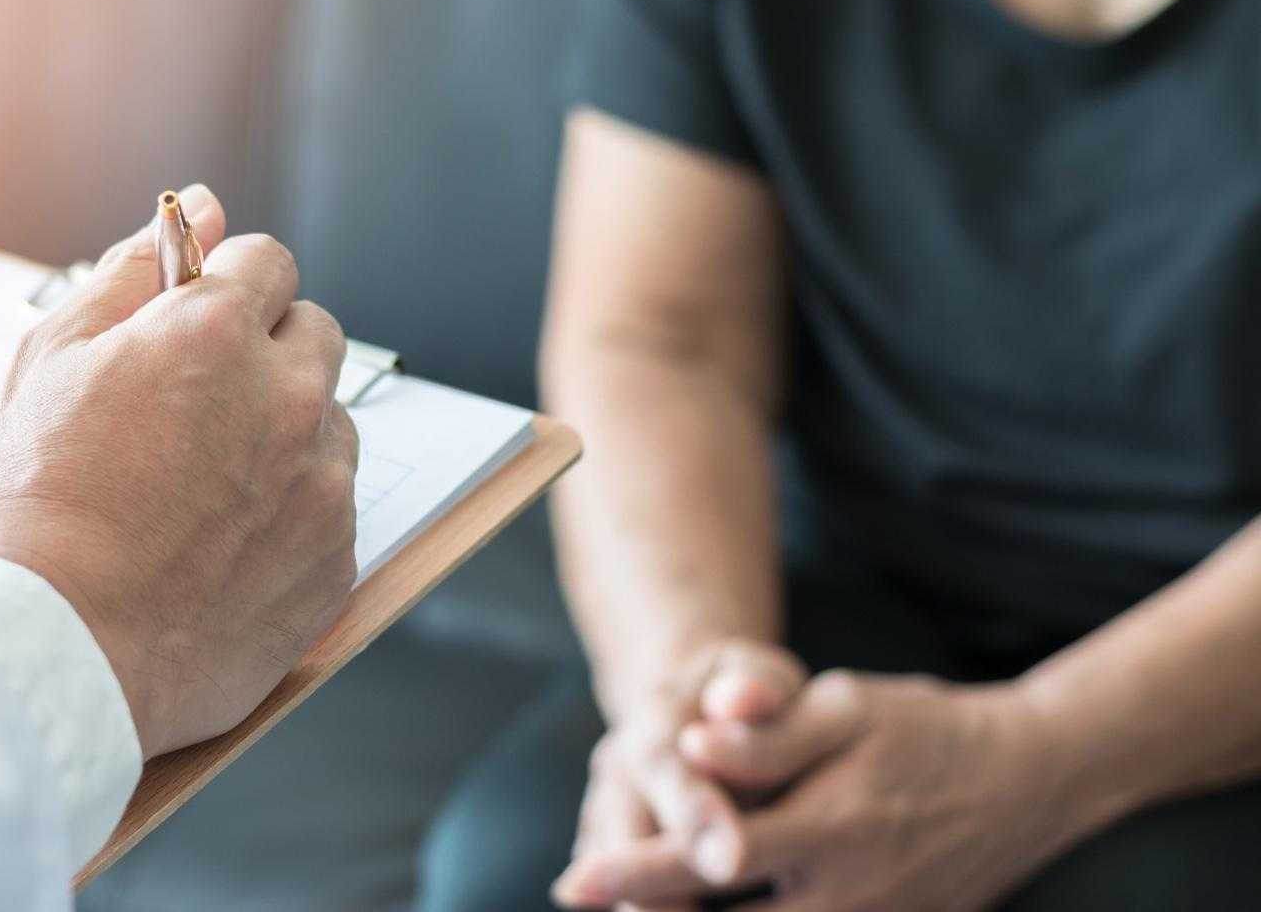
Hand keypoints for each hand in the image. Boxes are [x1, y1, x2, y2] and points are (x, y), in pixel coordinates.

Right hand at [0, 184, 359, 758]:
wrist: (53, 656)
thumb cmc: (31, 510)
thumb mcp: (47, 361)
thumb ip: (132, 272)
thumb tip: (200, 206)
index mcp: (215, 334)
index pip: (266, 262)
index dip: (223, 287)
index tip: (192, 322)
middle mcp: (286, 398)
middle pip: (314, 332)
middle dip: (264, 349)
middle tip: (193, 405)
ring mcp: (320, 483)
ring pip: (329, 419)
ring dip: (284, 430)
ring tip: (199, 486)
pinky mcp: (335, 559)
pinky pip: (331, 504)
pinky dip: (290, 511)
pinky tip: (220, 544)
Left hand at [558, 671, 1084, 910]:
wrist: (1027, 780)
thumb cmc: (924, 730)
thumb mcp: (848, 708)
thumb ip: (770, 733)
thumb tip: (695, 744)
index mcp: (832, 829)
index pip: (712, 860)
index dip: (638, 871)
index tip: (573, 881)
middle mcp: (849, 896)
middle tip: (578, 899)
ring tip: (629, 911)